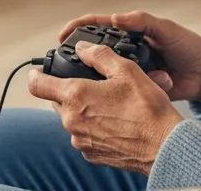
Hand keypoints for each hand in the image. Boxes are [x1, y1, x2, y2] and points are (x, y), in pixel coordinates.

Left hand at [28, 41, 183, 173]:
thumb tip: (83, 48)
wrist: (164, 145)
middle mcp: (71, 121)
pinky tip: (115, 121)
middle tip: (93, 84)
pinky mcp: (91, 154)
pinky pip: (84, 135)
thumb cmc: (147, 108)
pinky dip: (94, 126)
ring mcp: (80, 140)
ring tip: (110, 104)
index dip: (36, 74)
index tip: (41, 71)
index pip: (37, 84)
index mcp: (75, 96)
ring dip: (84, 109)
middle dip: (69, 91)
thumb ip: (99, 55)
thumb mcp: (126, 70)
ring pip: (72, 118)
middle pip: (57, 101)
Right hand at [58, 10, 200, 102]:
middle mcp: (126, 51)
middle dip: (88, 61)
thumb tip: (115, 18)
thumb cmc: (190, 46)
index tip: (61, 38)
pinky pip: (127, 91)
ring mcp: (131, 71)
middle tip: (79, 69)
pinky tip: (151, 85)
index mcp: (130, 32)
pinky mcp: (138, 89)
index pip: (96, 26)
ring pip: (110, 76)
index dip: (76, 29)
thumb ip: (142, 22)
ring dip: (115, 79)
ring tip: (129, 79)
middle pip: (97, 54)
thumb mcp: (167, 29)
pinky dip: (134, 90)